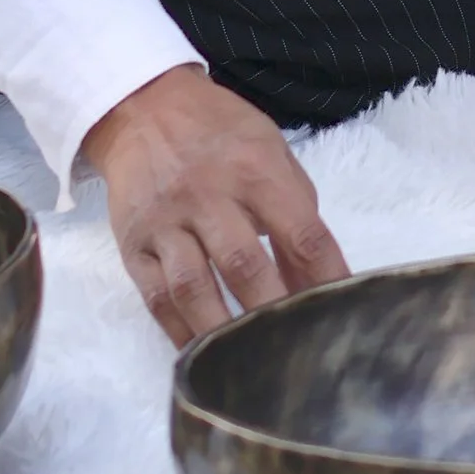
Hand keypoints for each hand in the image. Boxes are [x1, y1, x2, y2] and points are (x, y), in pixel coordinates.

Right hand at [79, 64, 349, 345]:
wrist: (144, 107)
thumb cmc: (221, 133)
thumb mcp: (272, 151)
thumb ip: (297, 212)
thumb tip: (315, 281)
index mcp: (256, 169)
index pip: (301, 233)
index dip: (326, 279)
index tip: (342, 315)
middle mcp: (208, 194)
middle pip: (245, 265)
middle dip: (274, 314)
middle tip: (298, 352)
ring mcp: (165, 221)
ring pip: (194, 287)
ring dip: (223, 332)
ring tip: (250, 365)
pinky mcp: (133, 244)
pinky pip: (157, 296)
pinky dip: (181, 331)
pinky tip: (203, 354)